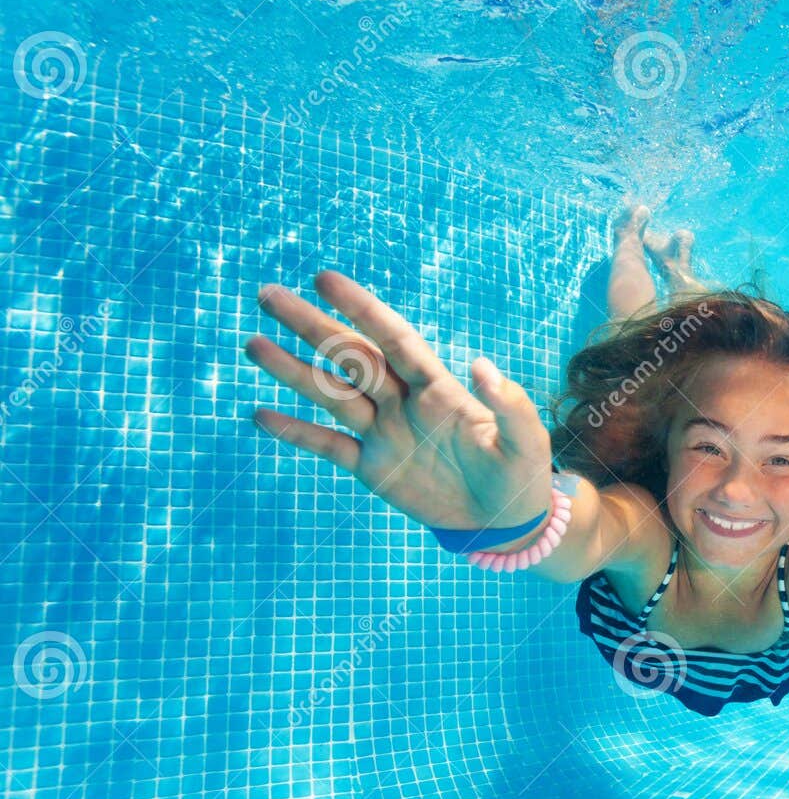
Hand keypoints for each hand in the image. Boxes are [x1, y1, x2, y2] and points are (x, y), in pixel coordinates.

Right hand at [245, 271, 552, 532]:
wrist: (503, 519)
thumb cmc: (519, 472)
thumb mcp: (525, 440)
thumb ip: (508, 405)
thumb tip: (482, 366)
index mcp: (438, 389)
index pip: (393, 339)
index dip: (362, 309)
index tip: (325, 279)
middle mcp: (403, 402)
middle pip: (350, 357)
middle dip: (311, 326)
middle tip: (268, 294)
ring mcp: (384, 432)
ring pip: (330, 394)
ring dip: (293, 371)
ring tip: (253, 344)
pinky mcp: (372, 467)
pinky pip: (328, 446)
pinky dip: (296, 432)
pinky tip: (260, 416)